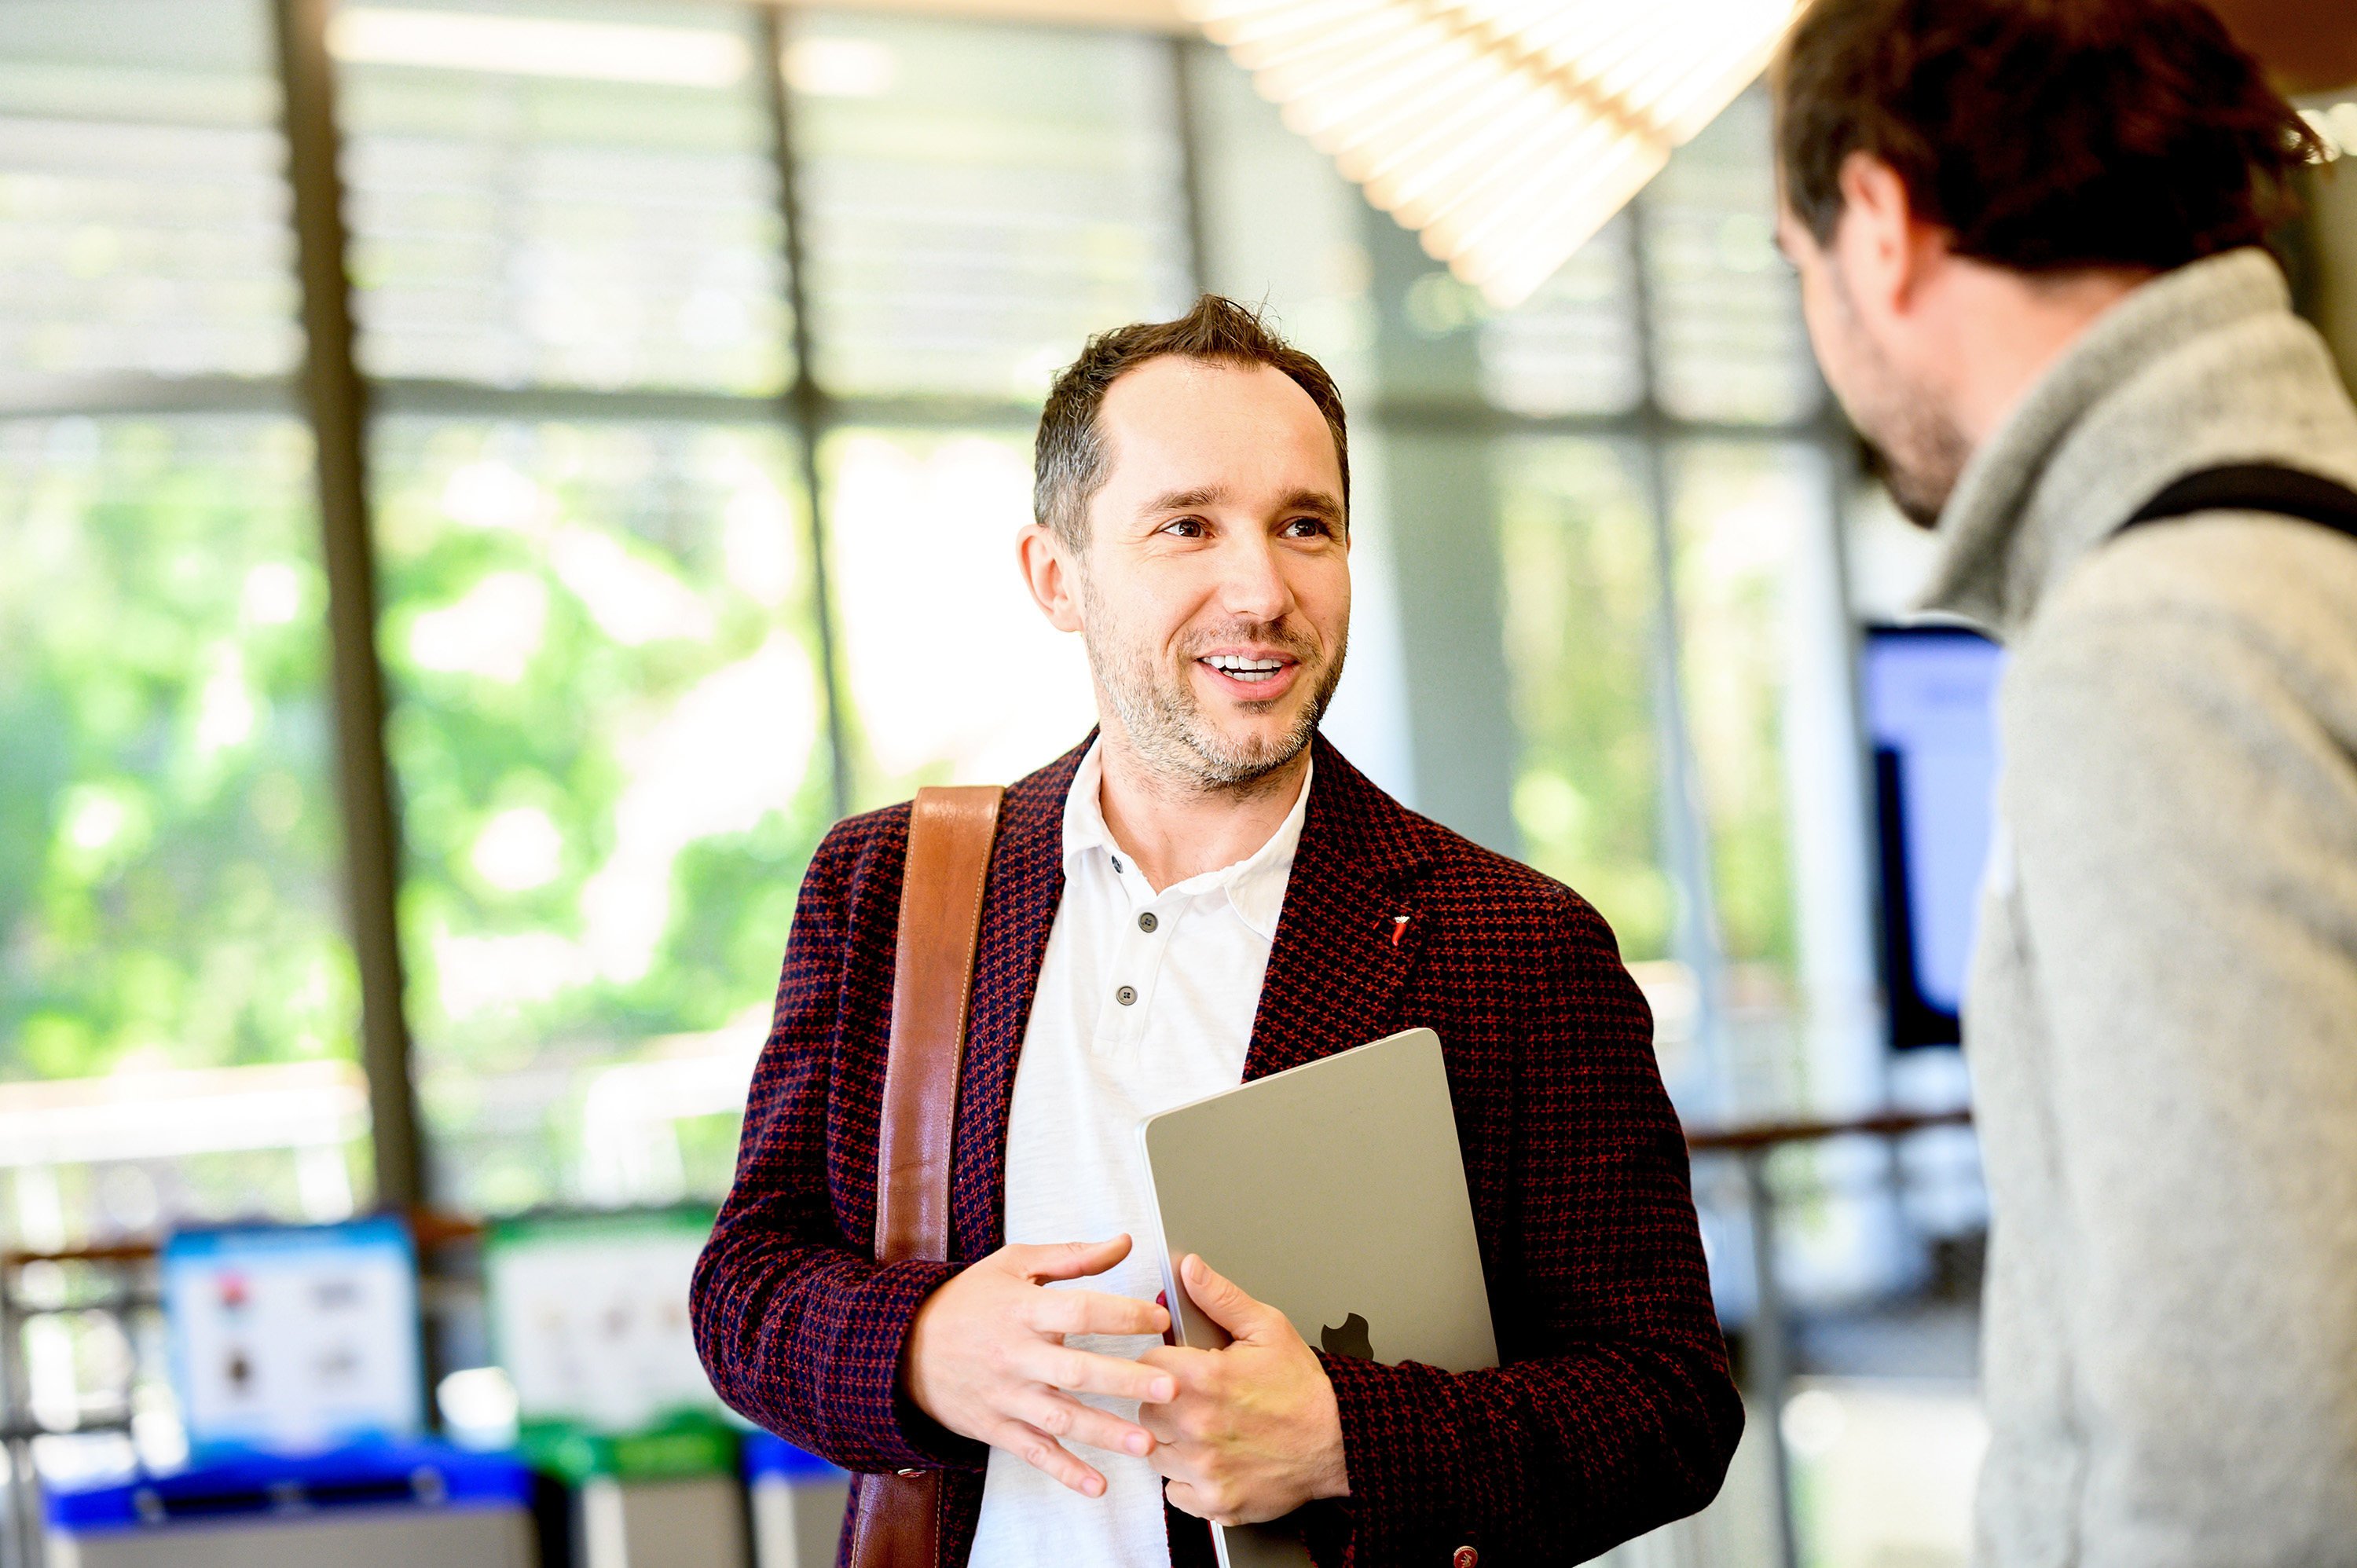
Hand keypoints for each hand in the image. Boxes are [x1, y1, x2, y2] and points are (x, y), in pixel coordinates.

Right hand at [900, 1235, 1174, 1497]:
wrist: (905, 1347)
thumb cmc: (968, 1300)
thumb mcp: (1013, 1265)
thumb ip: (1072, 1256)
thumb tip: (1124, 1243)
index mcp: (1022, 1310)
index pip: (1078, 1311)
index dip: (1120, 1315)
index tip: (1159, 1320)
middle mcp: (1015, 1356)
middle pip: (1076, 1370)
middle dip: (1125, 1381)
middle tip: (1171, 1388)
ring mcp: (1005, 1396)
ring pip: (1059, 1419)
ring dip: (1104, 1433)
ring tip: (1148, 1444)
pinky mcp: (996, 1428)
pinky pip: (1034, 1453)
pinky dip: (1065, 1471)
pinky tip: (1098, 1485)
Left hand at [1138, 1254, 1350, 1524]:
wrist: (1339, 1442)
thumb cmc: (1303, 1389)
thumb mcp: (1267, 1329)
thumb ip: (1221, 1297)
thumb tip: (1190, 1270)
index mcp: (1205, 1378)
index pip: (1145, 1364)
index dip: (1163, 1362)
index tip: (1181, 1367)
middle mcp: (1198, 1425)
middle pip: (1144, 1409)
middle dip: (1164, 1400)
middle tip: (1195, 1398)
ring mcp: (1204, 1467)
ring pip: (1154, 1450)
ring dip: (1172, 1440)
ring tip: (1204, 1428)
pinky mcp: (1214, 1501)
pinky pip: (1174, 1490)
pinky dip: (1186, 1479)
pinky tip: (1210, 1459)